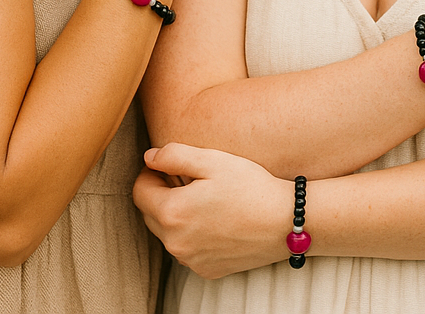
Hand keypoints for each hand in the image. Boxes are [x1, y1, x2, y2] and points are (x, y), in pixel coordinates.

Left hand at [133, 143, 287, 278]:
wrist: (285, 222)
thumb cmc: (251, 187)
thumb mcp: (214, 160)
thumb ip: (175, 155)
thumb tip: (149, 156)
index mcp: (172, 212)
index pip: (139, 191)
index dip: (150, 173)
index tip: (167, 165)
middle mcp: (174, 242)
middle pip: (150, 214)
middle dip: (161, 195)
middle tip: (188, 179)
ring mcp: (189, 259)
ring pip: (168, 234)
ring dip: (177, 216)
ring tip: (206, 200)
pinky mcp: (205, 269)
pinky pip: (187, 250)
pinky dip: (193, 235)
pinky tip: (218, 221)